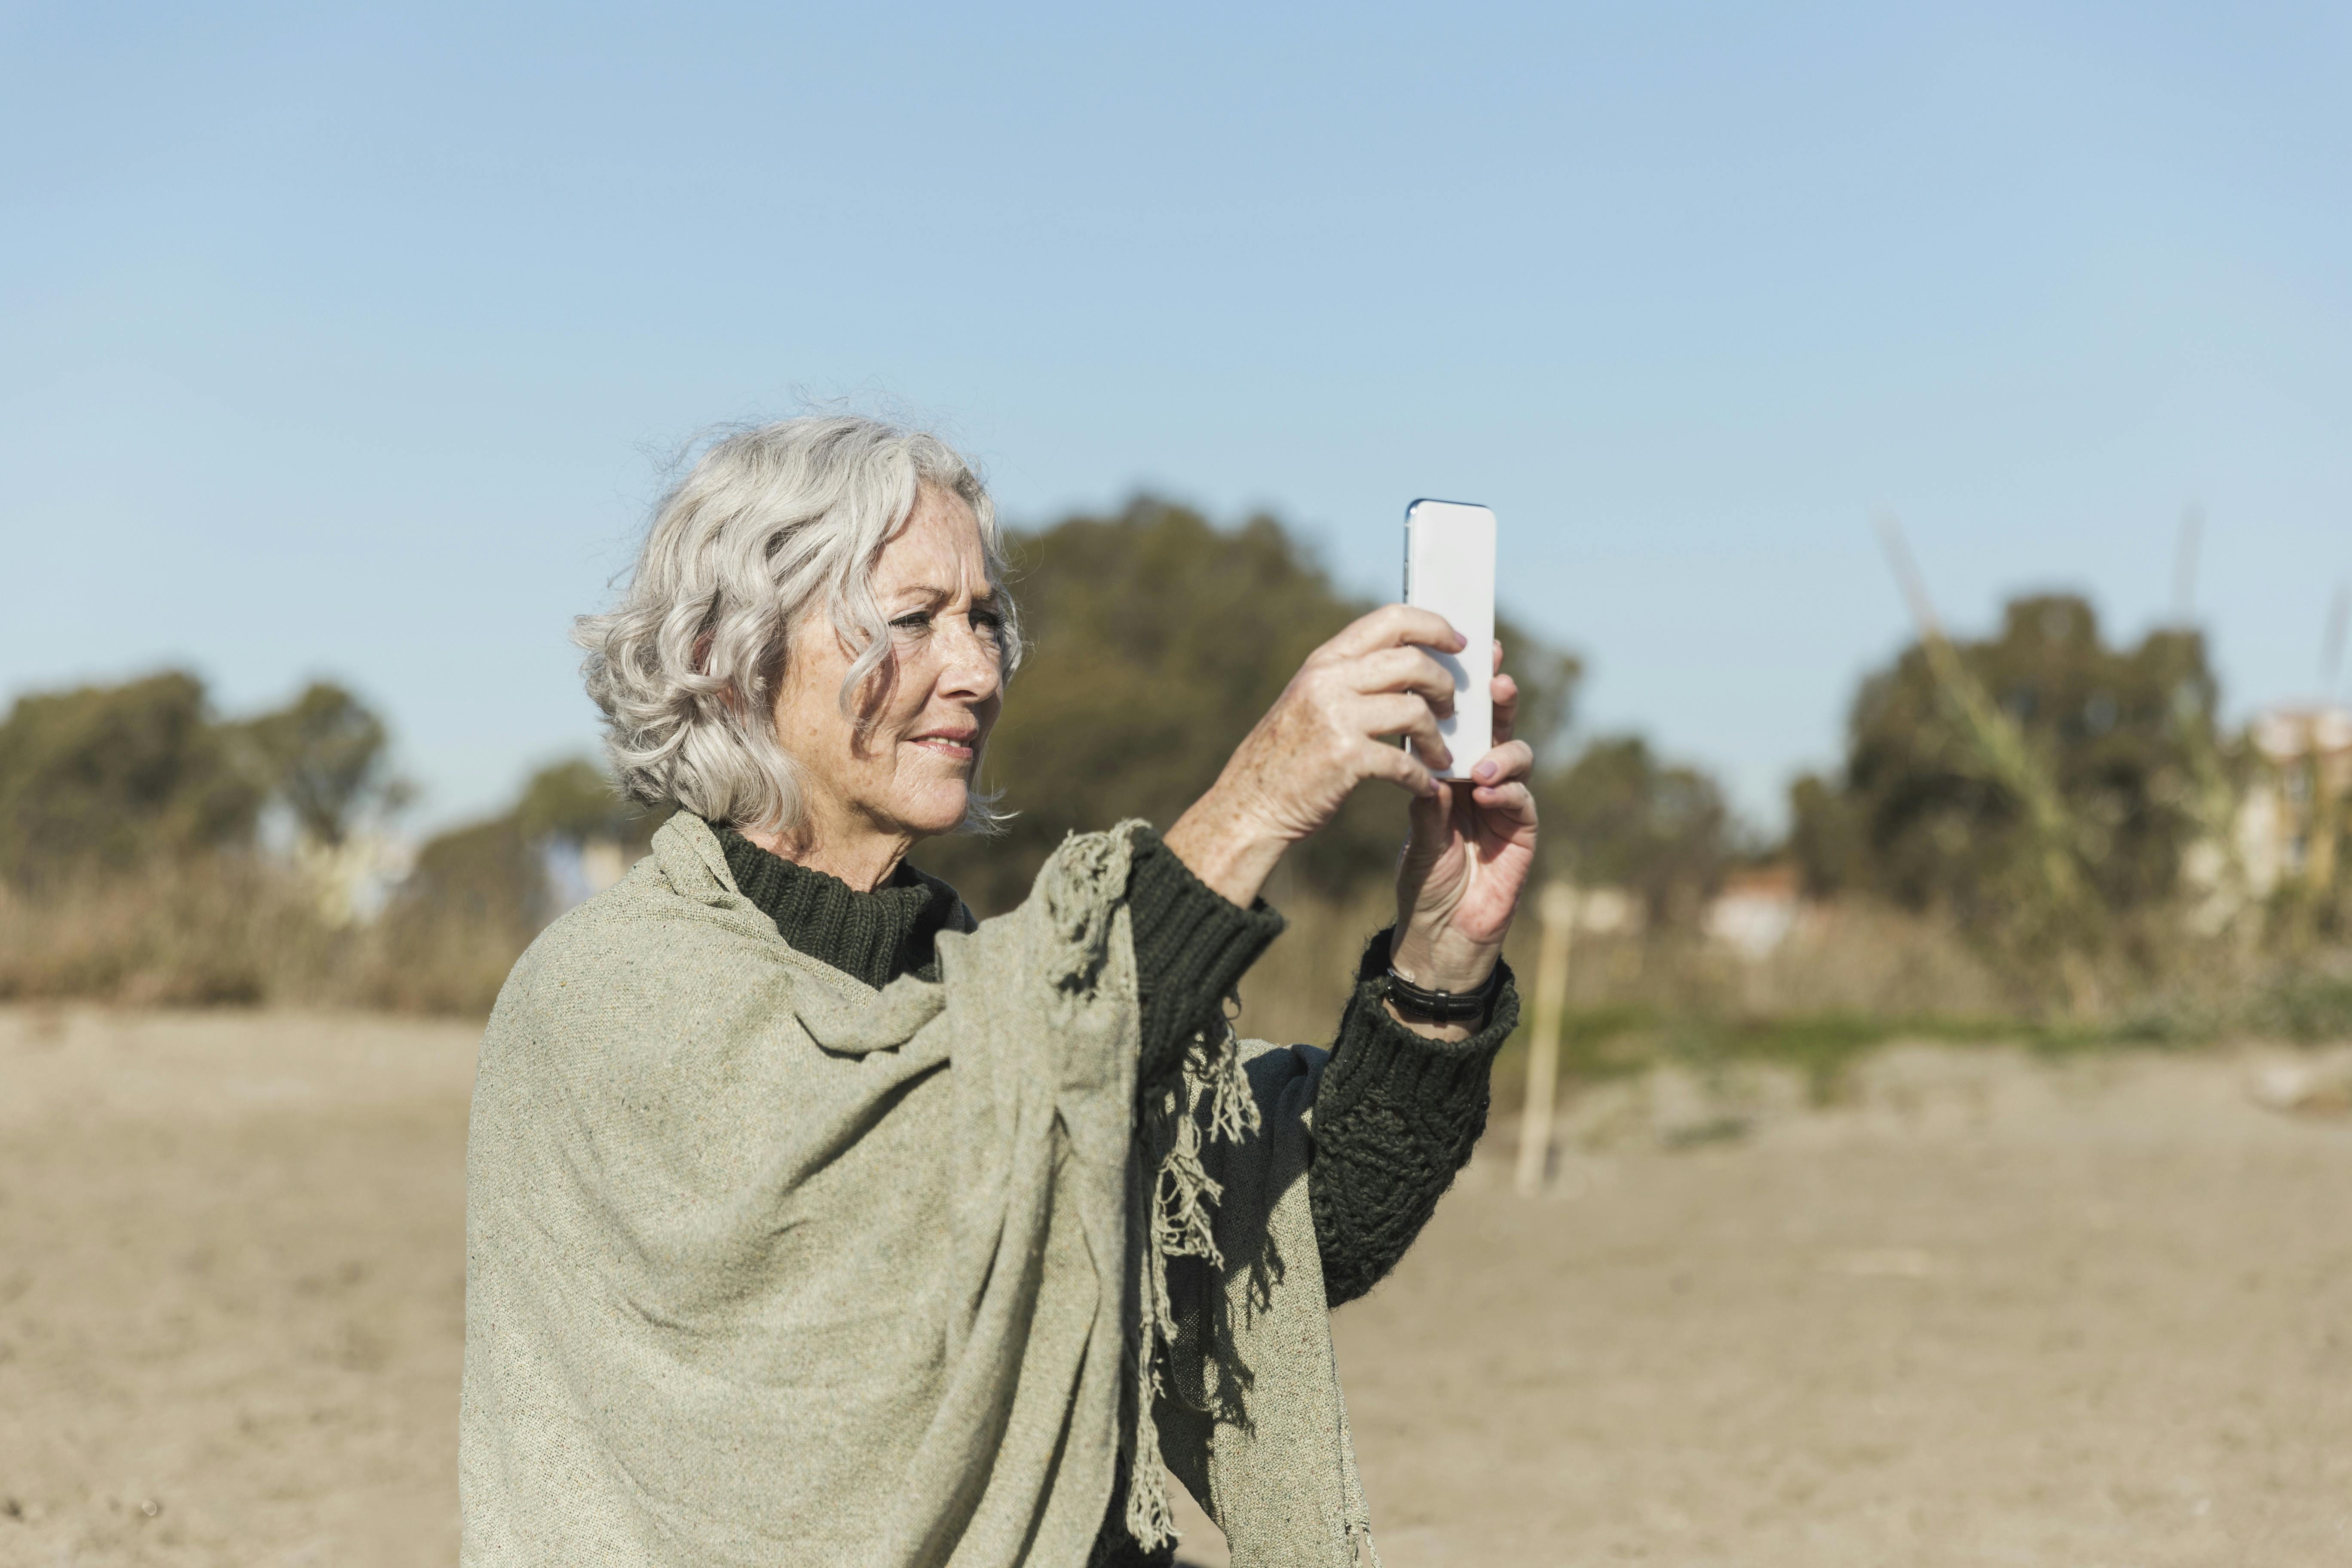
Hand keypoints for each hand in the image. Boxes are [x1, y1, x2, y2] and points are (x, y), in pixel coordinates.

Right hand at [1165, 605, 1465, 905]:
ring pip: (1415, 710)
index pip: (1391, 619)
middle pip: (1412, 661)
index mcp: (1324, 661)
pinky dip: (1423, 778)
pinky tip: (1427, 787)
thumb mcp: (1310, 701)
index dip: (1434, 626)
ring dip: (1437, 738)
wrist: (1249, 806)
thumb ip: (1349, 678)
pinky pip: (1404, 763)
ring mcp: (1335, 718)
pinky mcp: (1345, 758)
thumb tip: (1408, 662)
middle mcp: (1328, 680)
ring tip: (1440, 756)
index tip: (1459, 643)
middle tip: (1452, 708)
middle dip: (1444, 685)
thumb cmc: (1287, 757)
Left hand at [1387, 641, 1537, 1035]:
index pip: (1466, 723)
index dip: (1470, 690)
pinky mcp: (1523, 834)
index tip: (1467, 653)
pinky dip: (1507, 793)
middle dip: (1500, 701)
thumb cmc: (1425, 878)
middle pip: (1500, 729)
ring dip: (1502, 754)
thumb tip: (1426, 755)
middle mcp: (1486, 781)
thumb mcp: (1418, 829)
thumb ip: (1426, 794)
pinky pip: (1522, 803)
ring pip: (1518, 760)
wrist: (1438, 932)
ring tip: (1479, 765)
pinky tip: (1486, 794)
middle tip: (1496, 678)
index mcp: (1457, 772)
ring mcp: (1508, 806)